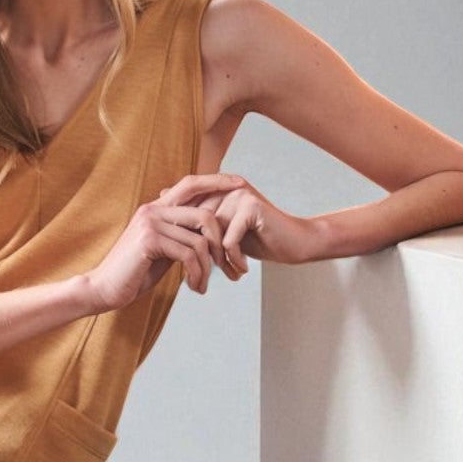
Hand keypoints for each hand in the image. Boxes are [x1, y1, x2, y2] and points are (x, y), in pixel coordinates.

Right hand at [88, 172, 253, 312]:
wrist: (103, 288)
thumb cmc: (134, 271)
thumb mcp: (161, 249)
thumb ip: (180, 235)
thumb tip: (207, 232)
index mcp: (156, 207)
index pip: (191, 184)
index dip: (216, 181)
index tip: (239, 184)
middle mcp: (153, 209)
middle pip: (204, 214)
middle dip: (221, 242)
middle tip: (224, 264)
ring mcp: (150, 223)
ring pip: (199, 240)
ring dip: (207, 268)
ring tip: (202, 284)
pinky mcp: (149, 240)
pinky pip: (189, 255)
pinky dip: (197, 274)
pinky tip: (194, 287)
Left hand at [189, 176, 319, 270]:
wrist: (296, 243)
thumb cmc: (258, 239)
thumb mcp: (223, 232)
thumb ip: (199, 224)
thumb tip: (166, 211)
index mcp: (215, 189)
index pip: (186, 217)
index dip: (190, 244)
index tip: (197, 266)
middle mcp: (224, 187)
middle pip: (197, 227)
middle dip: (203, 255)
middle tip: (215, 274)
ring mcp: (237, 194)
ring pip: (212, 237)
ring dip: (219, 261)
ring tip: (231, 272)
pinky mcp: (250, 207)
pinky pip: (229, 242)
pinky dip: (234, 260)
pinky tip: (243, 270)